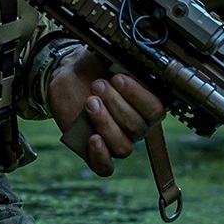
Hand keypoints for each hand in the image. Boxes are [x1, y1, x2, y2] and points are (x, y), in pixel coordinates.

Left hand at [46, 48, 166, 176]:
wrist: (68, 75)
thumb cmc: (93, 66)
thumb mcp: (110, 57)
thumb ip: (125, 60)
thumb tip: (135, 56)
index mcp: (145, 105)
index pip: (155, 111)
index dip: (138, 96)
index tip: (118, 78)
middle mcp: (135, 126)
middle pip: (137, 128)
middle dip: (116, 104)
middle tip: (98, 85)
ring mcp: (115, 140)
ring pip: (123, 147)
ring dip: (106, 123)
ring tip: (90, 102)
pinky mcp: (94, 151)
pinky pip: (105, 167)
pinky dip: (101, 156)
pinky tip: (93, 138)